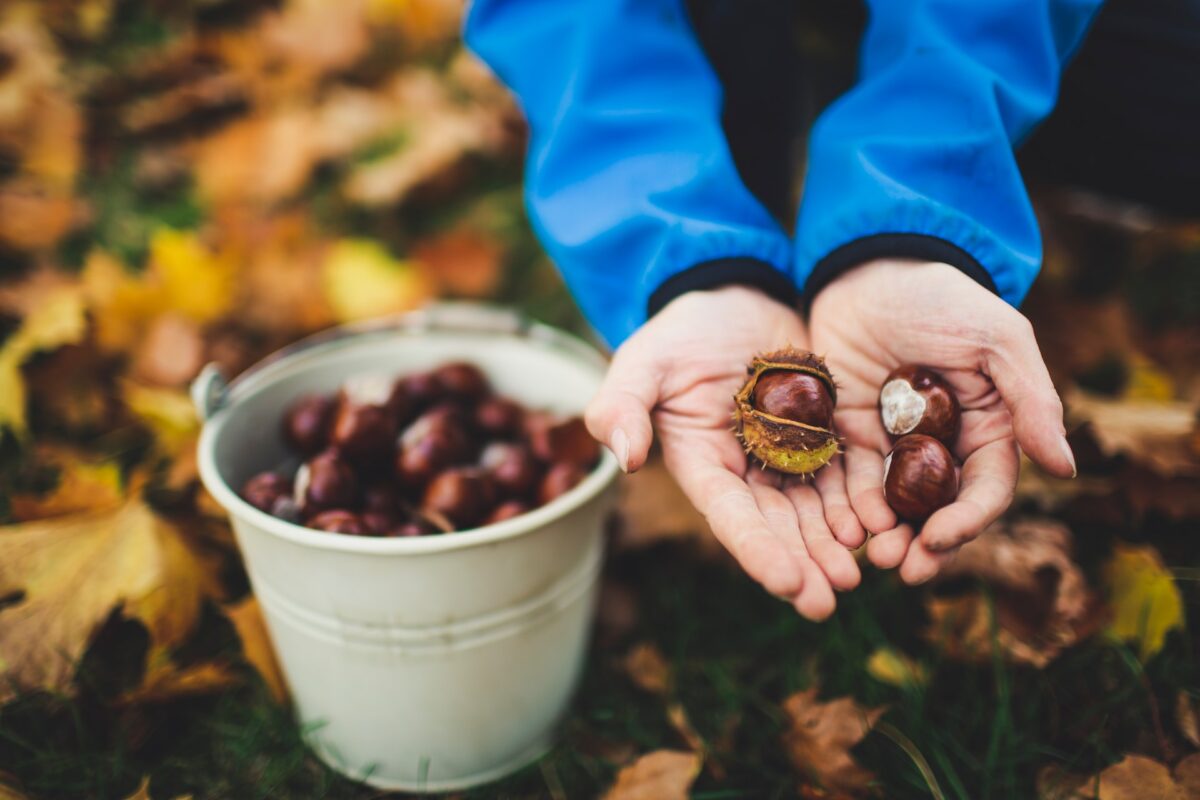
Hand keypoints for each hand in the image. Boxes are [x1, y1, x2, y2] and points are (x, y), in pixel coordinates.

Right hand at [586, 286, 863, 619]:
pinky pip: (847, 473)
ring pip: (816, 509)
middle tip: (830, 600)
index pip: (730, 516)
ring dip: (836, 545)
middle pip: (778, 526)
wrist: (734, 295)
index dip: (758, 550)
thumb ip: (622, 405)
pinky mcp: (825, 434)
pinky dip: (863, 500)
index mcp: (704, 464)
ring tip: (863, 573)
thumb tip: (624, 457)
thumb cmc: (680, 332)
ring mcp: (789, 455)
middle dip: (803, 564)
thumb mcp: (643, 361)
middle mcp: (748, 472)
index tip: (788, 584)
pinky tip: (884, 524)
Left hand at [808, 259, 1075, 584]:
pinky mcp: (850, 435)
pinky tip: (840, 529)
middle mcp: (943, 445)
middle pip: (938, 510)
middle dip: (924, 544)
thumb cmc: (940, 298)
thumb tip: (1065, 468)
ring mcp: (894, 443)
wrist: (868, 268)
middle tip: (902, 570)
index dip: (967, 520)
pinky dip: (847, 508)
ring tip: (870, 559)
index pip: (985, 489)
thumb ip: (1031, 400)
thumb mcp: (995, 339)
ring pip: (893, 506)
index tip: (940, 539)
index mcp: (988, 427)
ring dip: (885, 536)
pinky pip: (850, 480)